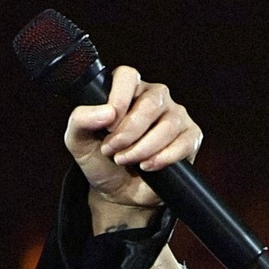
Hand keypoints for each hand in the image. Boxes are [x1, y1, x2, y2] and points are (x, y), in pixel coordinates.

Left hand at [64, 66, 202, 233]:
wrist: (120, 192)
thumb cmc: (101, 161)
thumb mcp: (78, 141)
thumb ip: (80, 120)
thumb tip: (106, 113)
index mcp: (128, 89)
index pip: (128, 75)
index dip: (118, 98)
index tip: (108, 126)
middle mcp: (155, 97)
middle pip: (151, 102)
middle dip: (128, 132)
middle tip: (112, 150)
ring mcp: (175, 116)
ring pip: (168, 125)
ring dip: (143, 148)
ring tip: (126, 160)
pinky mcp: (190, 137)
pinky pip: (183, 143)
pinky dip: (163, 158)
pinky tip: (148, 167)